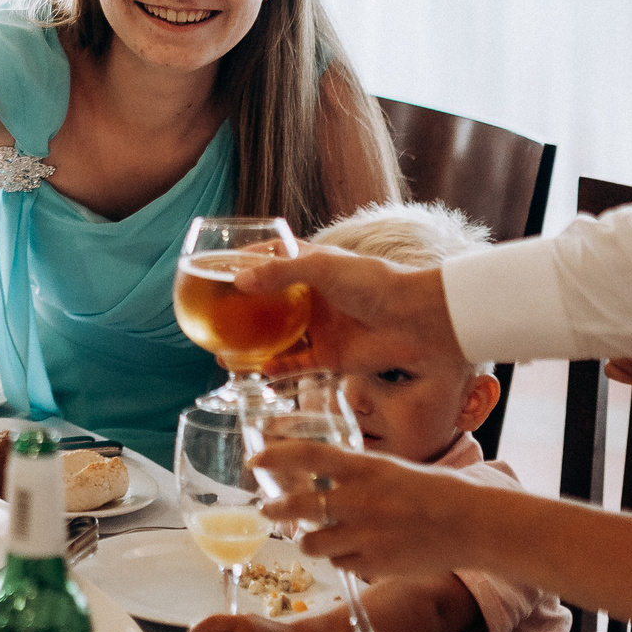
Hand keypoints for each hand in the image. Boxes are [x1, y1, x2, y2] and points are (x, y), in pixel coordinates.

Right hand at [236, 245, 458, 359]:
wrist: (419, 320)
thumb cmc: (377, 283)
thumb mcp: (323, 268)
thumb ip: (280, 273)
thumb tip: (238, 282)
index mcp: (312, 267)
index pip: (271, 259)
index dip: (244, 262)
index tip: (214, 267)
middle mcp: (314, 297)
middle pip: (269, 303)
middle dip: (241, 311)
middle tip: (212, 318)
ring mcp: (322, 328)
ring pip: (278, 338)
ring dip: (252, 346)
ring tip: (223, 353)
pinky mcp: (333, 357)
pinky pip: (298, 365)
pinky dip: (278, 369)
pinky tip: (258, 372)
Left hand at [251, 442, 495, 580]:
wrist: (468, 524)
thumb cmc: (430, 491)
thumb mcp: (389, 468)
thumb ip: (352, 472)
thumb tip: (313, 473)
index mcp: (366, 469)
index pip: (309, 456)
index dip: (276, 457)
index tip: (255, 461)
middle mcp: (361, 501)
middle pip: (299, 506)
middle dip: (274, 510)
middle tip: (266, 510)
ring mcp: (366, 535)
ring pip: (312, 543)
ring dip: (306, 539)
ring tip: (311, 535)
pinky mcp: (374, 565)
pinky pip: (339, 563)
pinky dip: (339, 558)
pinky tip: (352, 550)